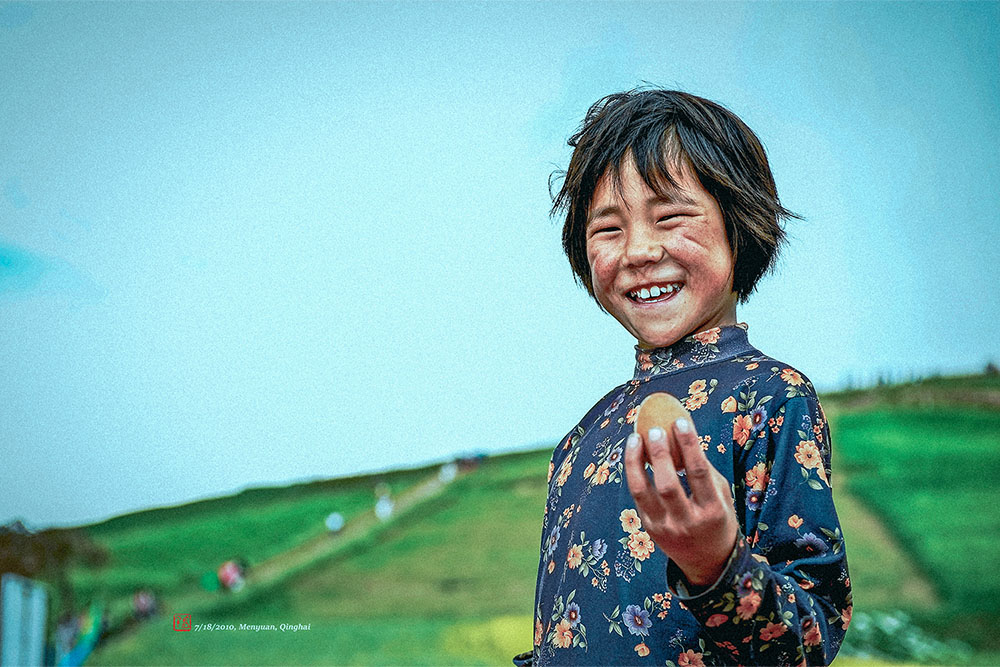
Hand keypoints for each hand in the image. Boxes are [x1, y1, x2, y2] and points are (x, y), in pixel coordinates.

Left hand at [625, 418, 738, 586]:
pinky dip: (634, 473)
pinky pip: (637, 497)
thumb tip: (683, 437)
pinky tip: (633, 454)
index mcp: (712, 511)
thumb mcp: (721, 497)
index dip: (689, 444)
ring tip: (634, 438)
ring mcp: (665, 527)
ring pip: (643, 491)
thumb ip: (704, 471)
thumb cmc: (717, 520)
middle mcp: (687, 521)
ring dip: (635, 462)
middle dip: (659, 454)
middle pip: (667, 484)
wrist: (709, 564)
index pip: (698, 473)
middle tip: (654, 429)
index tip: (680, 422)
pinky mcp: (649, 528)